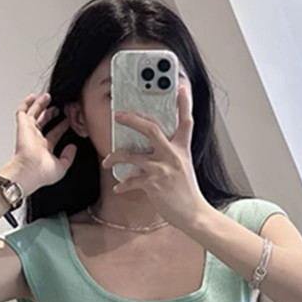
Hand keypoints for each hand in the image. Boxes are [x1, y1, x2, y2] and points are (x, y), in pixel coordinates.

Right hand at [11, 92, 76, 193]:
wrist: (29, 170)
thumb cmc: (41, 173)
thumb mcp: (62, 167)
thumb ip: (68, 157)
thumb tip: (73, 147)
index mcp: (45, 148)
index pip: (54, 133)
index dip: (62, 126)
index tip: (68, 120)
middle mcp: (36, 139)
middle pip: (44, 122)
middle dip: (51, 113)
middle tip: (59, 108)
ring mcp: (29, 131)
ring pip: (34, 114)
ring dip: (41, 105)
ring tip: (48, 97)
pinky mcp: (23, 125)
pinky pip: (22, 111)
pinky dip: (26, 103)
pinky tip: (33, 97)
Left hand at [100, 86, 210, 230]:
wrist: (194, 214)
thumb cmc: (187, 192)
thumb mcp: (184, 167)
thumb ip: (172, 154)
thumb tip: (152, 148)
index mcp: (182, 149)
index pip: (185, 121)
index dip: (184, 103)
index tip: (180, 87)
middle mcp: (173, 155)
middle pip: (150, 129)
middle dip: (131, 119)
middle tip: (118, 114)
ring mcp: (163, 169)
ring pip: (132, 155)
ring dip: (115, 157)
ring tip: (107, 161)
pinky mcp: (154, 184)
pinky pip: (131, 180)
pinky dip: (123, 185)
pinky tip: (119, 188)